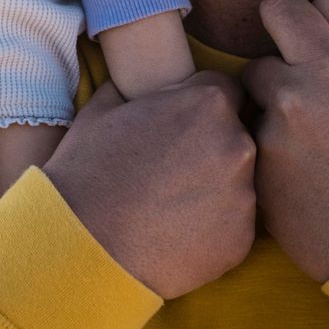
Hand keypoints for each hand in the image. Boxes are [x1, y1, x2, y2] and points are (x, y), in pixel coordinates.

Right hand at [42, 72, 257, 298]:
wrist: (84, 245)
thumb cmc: (88, 171)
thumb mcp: (102, 109)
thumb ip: (137, 87)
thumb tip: (140, 83)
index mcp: (208, 103)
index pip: (225, 90)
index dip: (201, 105)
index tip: (181, 123)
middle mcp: (237, 145)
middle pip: (235, 135)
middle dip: (210, 145)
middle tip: (172, 167)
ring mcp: (243, 195)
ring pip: (236, 181)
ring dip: (213, 186)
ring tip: (170, 204)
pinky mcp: (241, 239)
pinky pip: (233, 223)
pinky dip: (213, 226)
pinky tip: (176, 231)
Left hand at [241, 0, 328, 283]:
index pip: (279, 9)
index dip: (283, 15)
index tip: (288, 27)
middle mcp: (291, 97)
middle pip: (256, 67)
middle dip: (274, 79)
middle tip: (301, 103)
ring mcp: (270, 140)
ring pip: (252, 114)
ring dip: (271, 122)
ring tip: (305, 148)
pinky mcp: (258, 178)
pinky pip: (253, 155)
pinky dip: (269, 161)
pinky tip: (299, 178)